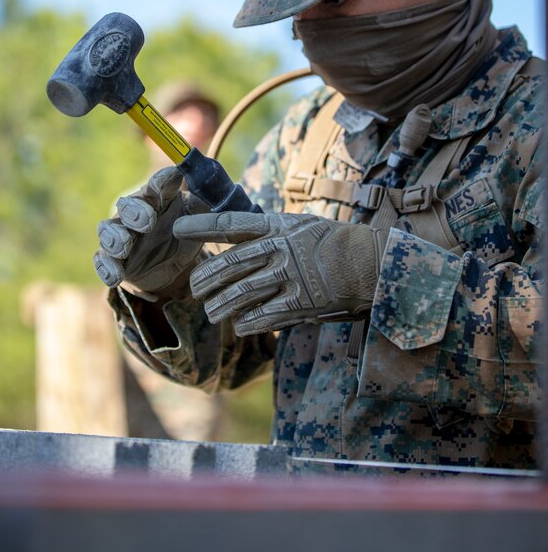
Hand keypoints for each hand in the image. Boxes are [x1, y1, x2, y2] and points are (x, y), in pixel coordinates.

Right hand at [93, 166, 206, 295]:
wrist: (173, 266)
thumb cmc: (183, 232)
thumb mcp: (198, 218)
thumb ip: (204, 203)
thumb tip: (213, 186)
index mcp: (157, 198)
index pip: (158, 184)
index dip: (163, 180)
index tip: (174, 177)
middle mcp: (134, 213)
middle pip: (127, 205)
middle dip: (135, 212)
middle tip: (148, 222)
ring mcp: (122, 236)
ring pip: (108, 230)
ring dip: (114, 237)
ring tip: (124, 246)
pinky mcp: (114, 260)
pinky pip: (102, 261)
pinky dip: (106, 268)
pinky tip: (114, 276)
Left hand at [173, 212, 387, 334]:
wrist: (373, 264)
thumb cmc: (337, 244)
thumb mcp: (302, 227)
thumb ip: (272, 233)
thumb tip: (238, 239)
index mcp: (279, 227)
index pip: (232, 225)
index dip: (202, 227)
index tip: (177, 229)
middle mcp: (281, 249)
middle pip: (230, 264)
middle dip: (206, 277)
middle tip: (193, 285)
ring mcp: (291, 277)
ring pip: (241, 293)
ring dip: (221, 304)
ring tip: (211, 311)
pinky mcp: (302, 303)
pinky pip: (264, 316)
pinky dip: (248, 322)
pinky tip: (239, 326)